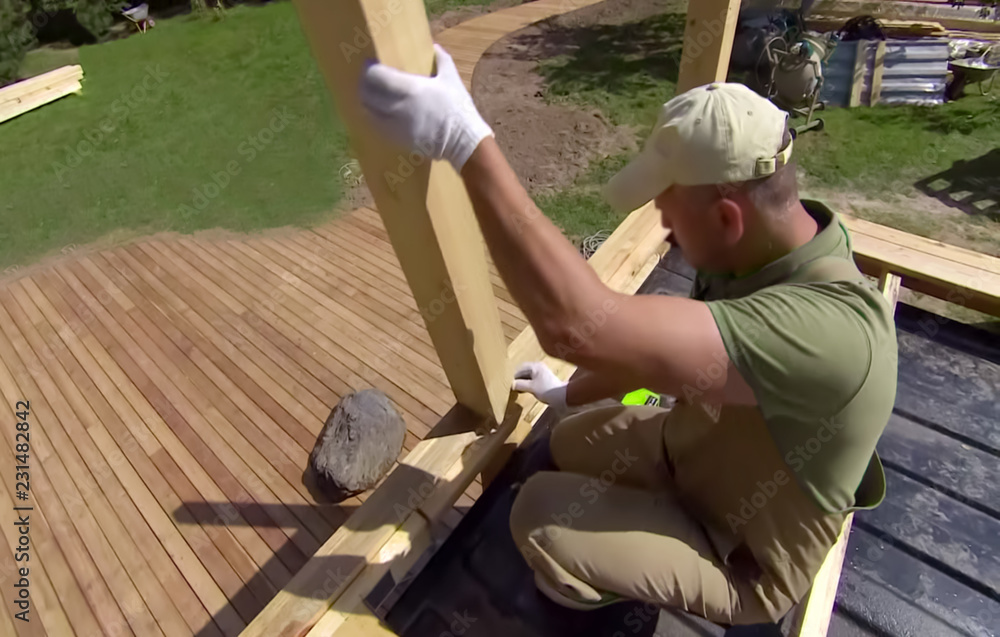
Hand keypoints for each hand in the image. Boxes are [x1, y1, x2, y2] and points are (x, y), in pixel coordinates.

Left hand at [360, 44, 492, 171]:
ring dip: (367, 102)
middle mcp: (397, 107)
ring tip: (372, 96)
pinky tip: (379, 113)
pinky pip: (376, 126)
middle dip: (365, 85)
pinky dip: (373, 118)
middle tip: (369, 80)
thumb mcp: (452, 79)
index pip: (376, 76)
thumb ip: (442, 60)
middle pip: (367, 94)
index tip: (370, 65)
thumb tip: (434, 47)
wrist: (463, 140)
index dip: (369, 69)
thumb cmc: (458, 108)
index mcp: (410, 88)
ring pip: (368, 111)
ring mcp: (395, 125)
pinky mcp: (397, 139)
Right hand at [513, 362, 567, 409]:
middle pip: (523, 372)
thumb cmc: (547, 390)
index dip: (513, 377)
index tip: (508, 385)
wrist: (563, 396)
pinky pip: (532, 380)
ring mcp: (542, 373)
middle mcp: (538, 367)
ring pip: (527, 376)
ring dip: (522, 382)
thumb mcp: (531, 387)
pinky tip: (524, 391)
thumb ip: (520, 384)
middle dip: (517, 379)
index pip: (519, 369)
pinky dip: (527, 385)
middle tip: (511, 387)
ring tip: (517, 390)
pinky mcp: (544, 380)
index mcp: (535, 366)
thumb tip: (511, 384)